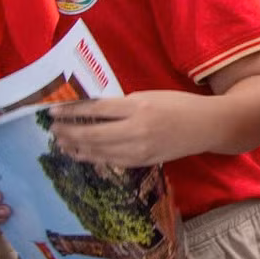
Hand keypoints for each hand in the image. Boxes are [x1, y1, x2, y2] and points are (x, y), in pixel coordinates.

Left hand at [49, 92, 203, 167]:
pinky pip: (111, 161)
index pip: (96, 110)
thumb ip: (122, 105)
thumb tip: (92, 112)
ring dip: (76, 148)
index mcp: (139, 107)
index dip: (71, 112)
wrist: (207, 126)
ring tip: (61, 143)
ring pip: (98, 151)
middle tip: (53, 130)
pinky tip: (82, 154)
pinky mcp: (143, 162)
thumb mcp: (150, 96)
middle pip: (92, 134)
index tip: (53, 112)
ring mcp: (140, 149)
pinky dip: (93, 158)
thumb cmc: (179, 105)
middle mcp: (137, 129)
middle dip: (68, 133)